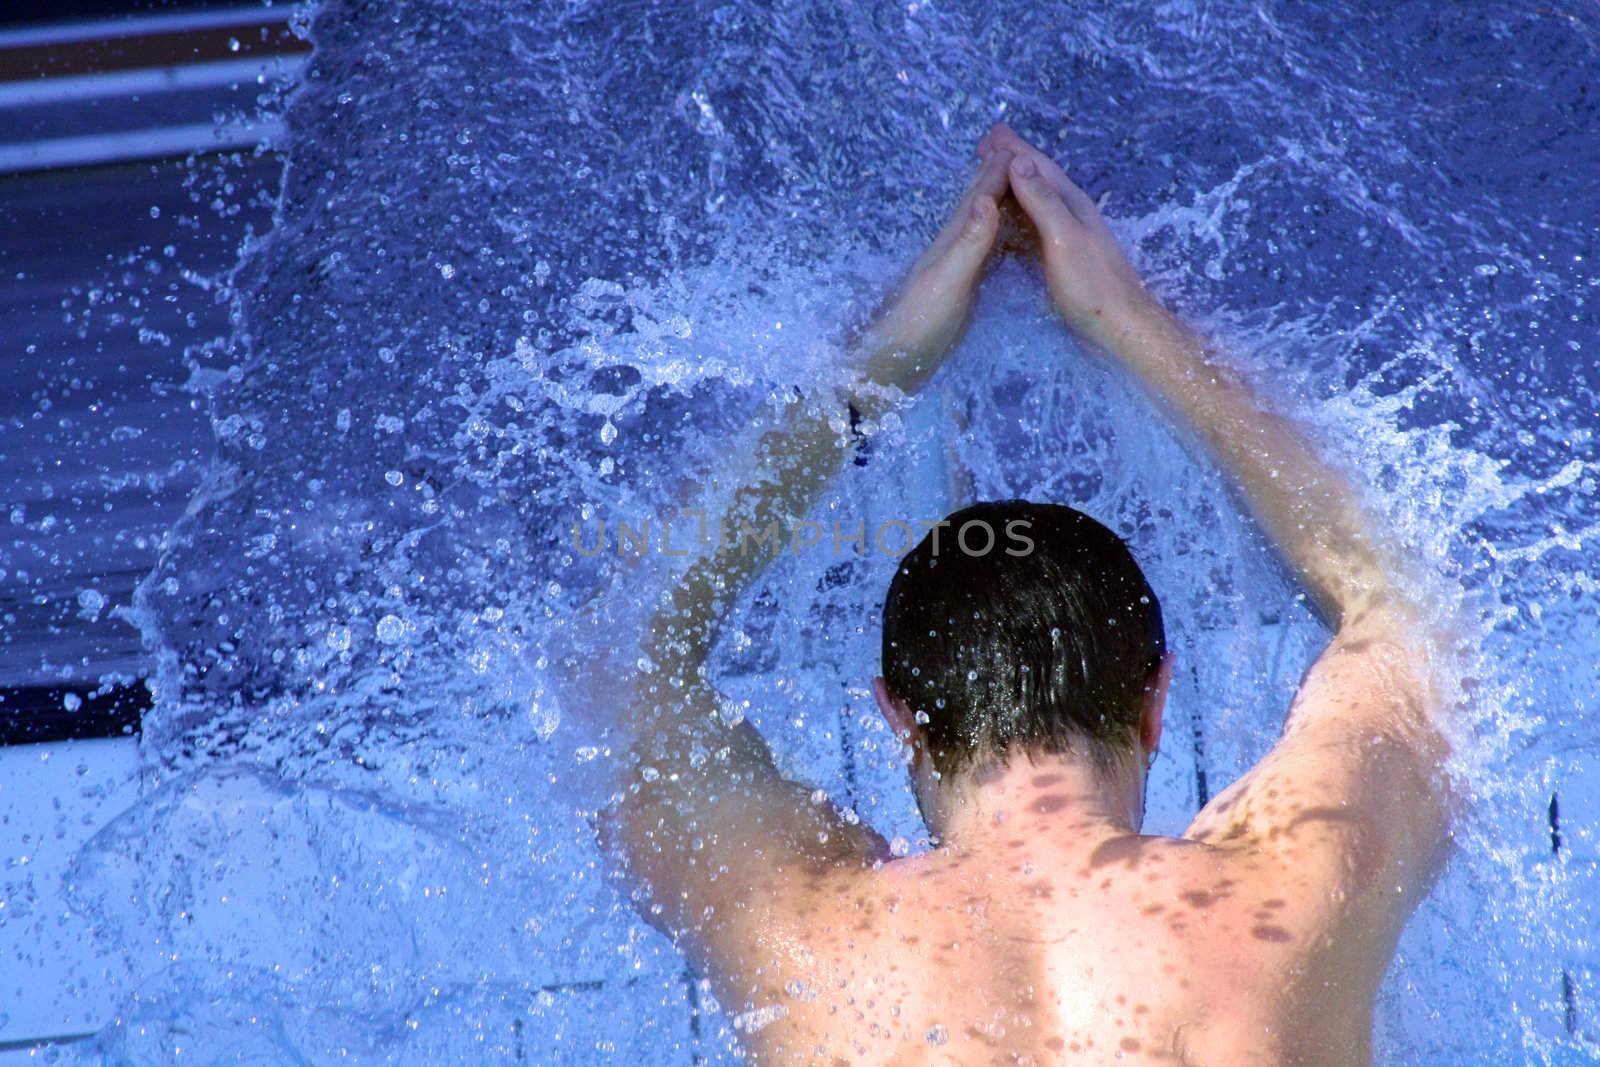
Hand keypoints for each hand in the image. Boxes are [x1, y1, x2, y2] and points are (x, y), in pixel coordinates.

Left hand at [856, 144, 1014, 393]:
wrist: (900, 358)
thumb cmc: (923, 319)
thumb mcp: (950, 278)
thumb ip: (969, 241)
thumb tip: (986, 198)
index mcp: (954, 239)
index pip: (980, 198)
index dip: (997, 173)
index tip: (1017, 147)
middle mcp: (955, 247)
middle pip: (977, 205)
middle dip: (993, 178)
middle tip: (1012, 152)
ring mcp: (958, 267)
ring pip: (981, 226)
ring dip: (996, 204)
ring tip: (1012, 187)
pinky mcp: (962, 288)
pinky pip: (985, 251)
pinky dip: (997, 237)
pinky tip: (1003, 240)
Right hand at [978, 124, 1151, 346]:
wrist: (1119, 324)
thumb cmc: (1090, 284)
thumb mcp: (1063, 237)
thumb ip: (1042, 200)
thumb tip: (1019, 161)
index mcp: (1070, 203)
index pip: (1038, 167)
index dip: (1014, 150)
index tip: (989, 135)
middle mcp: (1071, 212)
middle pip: (1037, 178)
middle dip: (1012, 161)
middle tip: (985, 147)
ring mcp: (1069, 234)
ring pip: (1036, 200)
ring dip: (1014, 186)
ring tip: (991, 176)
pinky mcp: (1064, 255)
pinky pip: (1035, 224)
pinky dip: (1018, 214)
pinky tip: (1008, 221)